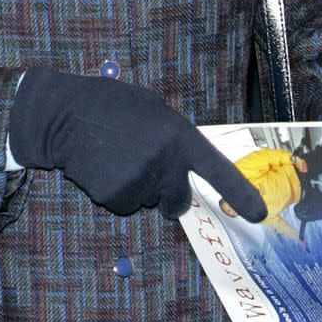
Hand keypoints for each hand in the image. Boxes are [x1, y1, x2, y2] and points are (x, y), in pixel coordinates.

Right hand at [8, 67, 267, 219]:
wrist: (62, 113)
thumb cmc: (109, 105)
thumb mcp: (152, 109)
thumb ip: (175, 138)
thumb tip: (187, 168)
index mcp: (178, 136)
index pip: (218, 170)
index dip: (240, 194)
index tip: (258, 216)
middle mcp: (165, 162)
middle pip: (178, 200)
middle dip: (168, 196)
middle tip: (144, 170)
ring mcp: (140, 181)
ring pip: (147, 202)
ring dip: (135, 187)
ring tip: (113, 155)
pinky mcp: (115, 195)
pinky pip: (123, 204)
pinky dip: (113, 191)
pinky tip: (99, 166)